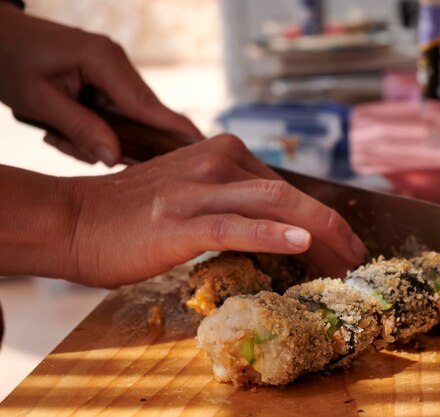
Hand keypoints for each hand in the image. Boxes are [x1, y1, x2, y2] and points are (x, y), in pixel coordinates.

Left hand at [0, 4, 201, 165]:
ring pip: (126, 121)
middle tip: (79, 148)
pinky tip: (62, 129)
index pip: (147, 103)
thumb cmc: (10, 60)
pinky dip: (92, 130)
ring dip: (97, 137)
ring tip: (57, 134)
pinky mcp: (106, 83)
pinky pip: (113, 117)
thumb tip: (114, 157)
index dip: (174, 129)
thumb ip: (79, 128)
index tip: (202, 147)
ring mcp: (113, 73)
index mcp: (103, 60)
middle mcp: (116, 64)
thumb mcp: (37, 99)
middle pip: (142, 116)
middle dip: (119, 142)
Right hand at [38, 134, 365, 286]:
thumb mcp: (191, 195)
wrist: (74, 220)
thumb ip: (230, 200)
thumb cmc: (132, 215)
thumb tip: (273, 223)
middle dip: (332, 225)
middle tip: (354, 256)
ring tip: (345, 259)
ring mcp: (199, 190)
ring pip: (274, 203)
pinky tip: (301, 243)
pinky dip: (272, 233)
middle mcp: (216, 163)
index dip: (320, 215)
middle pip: (290, 192)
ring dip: (319, 232)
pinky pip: (236, 226)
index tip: (340, 243)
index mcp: (221, 154)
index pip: (285, 185)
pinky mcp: (181, 221)